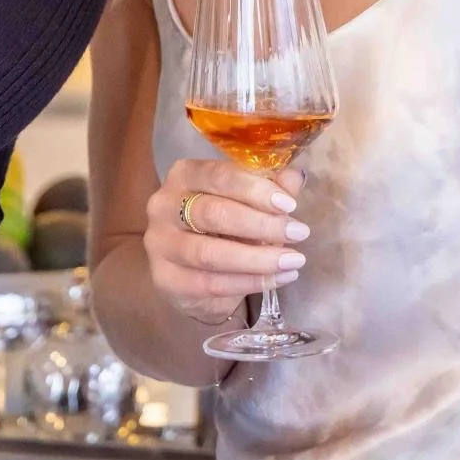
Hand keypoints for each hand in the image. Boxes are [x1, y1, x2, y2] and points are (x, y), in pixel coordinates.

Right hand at [143, 159, 309, 326]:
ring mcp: (160, 244)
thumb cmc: (223, 226)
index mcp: (184, 175)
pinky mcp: (165, 279)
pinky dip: (250, 283)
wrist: (193, 272)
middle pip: (213, 213)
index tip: (289, 204)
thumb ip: (269, 188)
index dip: (255, 189)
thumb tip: (294, 176)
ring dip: (258, 259)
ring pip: (210, 254)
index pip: (219, 175)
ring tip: (294, 261)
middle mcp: (164, 205)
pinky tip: (278, 279)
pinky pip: (211, 284)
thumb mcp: (246, 202)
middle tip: (299, 233)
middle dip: (261, 225)